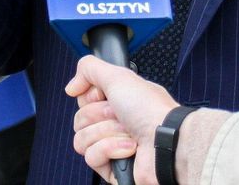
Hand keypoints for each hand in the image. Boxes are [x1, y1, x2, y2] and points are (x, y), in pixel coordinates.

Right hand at [67, 56, 179, 184]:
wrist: (166, 142)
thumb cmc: (150, 109)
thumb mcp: (118, 76)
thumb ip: (89, 69)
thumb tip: (71, 86)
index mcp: (116, 101)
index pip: (84, 100)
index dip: (91, 97)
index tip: (103, 95)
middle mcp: (114, 122)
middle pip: (79, 119)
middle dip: (99, 116)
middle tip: (119, 115)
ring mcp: (112, 146)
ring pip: (81, 139)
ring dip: (106, 133)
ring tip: (128, 134)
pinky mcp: (112, 168)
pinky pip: (92, 157)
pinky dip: (111, 149)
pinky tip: (129, 148)